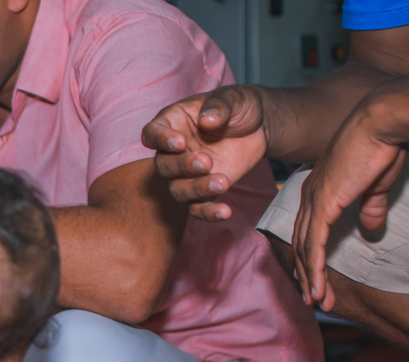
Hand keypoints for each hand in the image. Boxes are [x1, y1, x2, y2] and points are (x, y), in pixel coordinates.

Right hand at [142, 86, 268, 221]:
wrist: (260, 126)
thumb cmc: (239, 106)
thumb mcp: (234, 98)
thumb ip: (219, 106)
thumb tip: (207, 120)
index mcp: (173, 124)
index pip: (152, 133)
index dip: (160, 140)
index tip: (178, 142)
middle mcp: (173, 151)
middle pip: (163, 166)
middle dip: (182, 167)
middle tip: (206, 162)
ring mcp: (186, 173)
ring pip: (177, 189)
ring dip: (196, 189)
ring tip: (222, 183)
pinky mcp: (204, 190)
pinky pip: (198, 208)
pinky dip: (208, 213)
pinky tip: (225, 212)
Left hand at [292, 87, 408, 309]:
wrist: (381, 124)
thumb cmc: (381, 147)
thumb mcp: (375, 186)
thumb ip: (368, 209)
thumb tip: (370, 230)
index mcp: (318, 191)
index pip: (307, 231)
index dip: (309, 257)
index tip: (313, 279)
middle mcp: (309, 197)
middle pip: (301, 244)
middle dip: (306, 274)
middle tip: (312, 299)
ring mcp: (313, 201)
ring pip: (304, 249)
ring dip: (310, 278)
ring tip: (315, 302)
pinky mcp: (323, 204)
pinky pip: (313, 243)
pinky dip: (313, 268)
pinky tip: (315, 287)